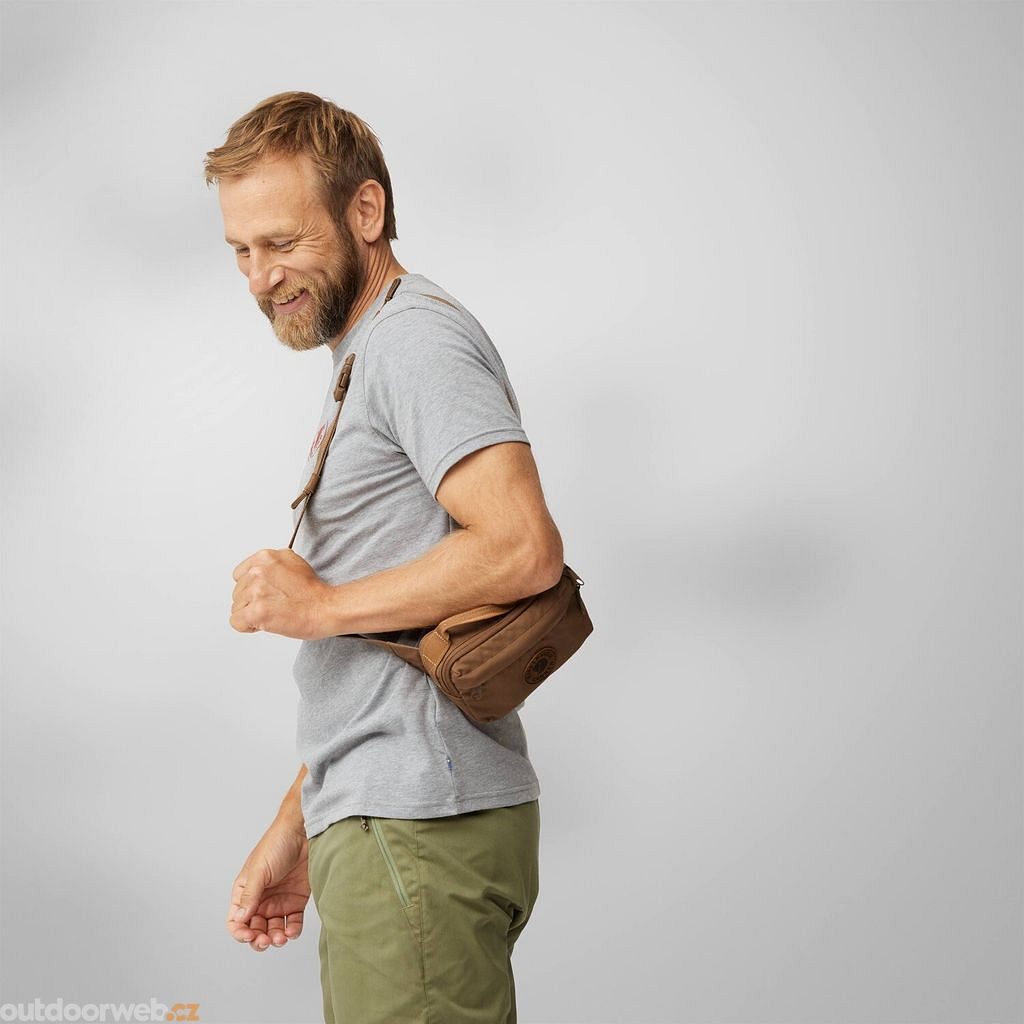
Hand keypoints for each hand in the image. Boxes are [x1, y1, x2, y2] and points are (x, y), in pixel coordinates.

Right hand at [226, 819, 310, 952]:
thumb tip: (239, 919)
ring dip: (275, 938)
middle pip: (255, 929)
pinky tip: (292, 932)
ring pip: (273, 930)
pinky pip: (292, 923)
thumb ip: (250, 895)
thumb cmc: (277, 844)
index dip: (240, 933)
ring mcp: (278, 901)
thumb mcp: (260, 870)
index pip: (236, 921)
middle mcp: (260, 900)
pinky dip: (292, 931)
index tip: (250, 936)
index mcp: (245, 892)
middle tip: (266, 940)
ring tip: (281, 938)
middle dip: (259, 940)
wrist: (303, 832)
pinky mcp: (296, 900)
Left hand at [230, 548, 332, 639]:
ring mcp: (256, 591)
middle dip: (252, 601)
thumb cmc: (314, 593)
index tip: (267, 593)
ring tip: (274, 613)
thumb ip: (272, 565)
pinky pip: (236, 622)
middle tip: (275, 604)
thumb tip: (260, 572)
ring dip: (252, 614)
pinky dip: (248, 627)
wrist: (326, 608)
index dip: (252, 587)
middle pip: (237, 592)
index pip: (240, 575)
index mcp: (265, 557)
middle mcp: (258, 571)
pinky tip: (266, 623)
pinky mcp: (256, 611)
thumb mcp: (293, 563)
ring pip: (236, 608)